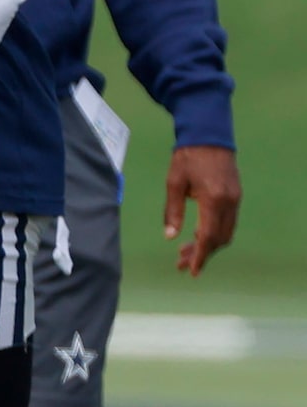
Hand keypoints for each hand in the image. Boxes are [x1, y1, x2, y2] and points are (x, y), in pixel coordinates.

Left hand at [166, 143, 240, 275]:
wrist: (209, 136)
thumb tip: (170, 236)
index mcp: (213, 199)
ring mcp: (236, 199)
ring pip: (225, 232)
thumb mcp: (174, 183)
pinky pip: (228, 222)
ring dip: (207, 244)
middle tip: (180, 263)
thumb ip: (173, 211)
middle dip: (201, 253)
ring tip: (185, 252)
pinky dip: (213, 232)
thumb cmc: (187, 157)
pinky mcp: (236, 196)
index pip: (208, 236)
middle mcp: (229, 202)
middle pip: (219, 238)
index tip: (191, 270)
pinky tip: (197, 236)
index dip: (200, 255)